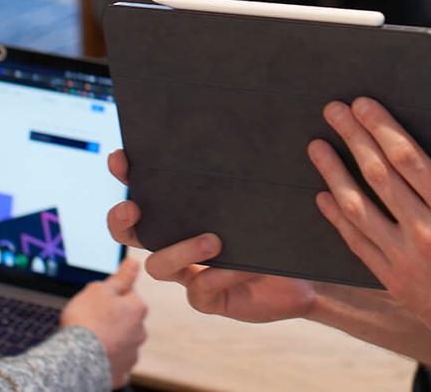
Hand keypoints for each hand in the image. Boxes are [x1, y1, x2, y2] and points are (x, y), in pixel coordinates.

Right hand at [59, 256, 147, 385]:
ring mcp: (131, 355)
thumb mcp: (100, 289)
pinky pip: (115, 363)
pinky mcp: (120, 374)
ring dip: (110, 340)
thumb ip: (121, 277)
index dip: (110, 295)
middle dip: (111, 318)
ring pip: (121, 342)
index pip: (128, 293)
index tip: (95, 301)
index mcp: (138, 308)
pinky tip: (93, 357)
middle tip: (90, 320)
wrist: (74, 361)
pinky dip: (106, 360)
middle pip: (125, 319)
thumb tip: (134, 263)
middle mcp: (140, 332)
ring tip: (89, 340)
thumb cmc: (86, 322)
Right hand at [104, 149, 316, 324]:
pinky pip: (200, 290)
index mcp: (187, 211)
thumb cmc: (283, 225)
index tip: (121, 158)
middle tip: (132, 207)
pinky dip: (218, 277)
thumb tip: (244, 132)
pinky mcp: (209, 298)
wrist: (309, 273)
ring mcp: (191, 271)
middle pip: (132, 234)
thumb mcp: (265, 194)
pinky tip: (241, 268)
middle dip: (121, 220)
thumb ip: (249, 173)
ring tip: (213, 241)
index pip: (146, 190)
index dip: (126, 175)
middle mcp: (180, 240)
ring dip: (179, 251)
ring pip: (159, 266)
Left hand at [309, 98, 430, 383]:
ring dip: (334, 174)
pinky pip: (358, 244)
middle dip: (354, 138)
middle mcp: (426, 232)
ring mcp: (406, 259)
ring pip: (359, 208)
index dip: (382, 127)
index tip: (363, 105)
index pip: (408, 157)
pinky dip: (338, 218)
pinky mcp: (395, 281)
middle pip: (378, 175)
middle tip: (334, 111)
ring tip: (317, 147)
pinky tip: (324, 197)